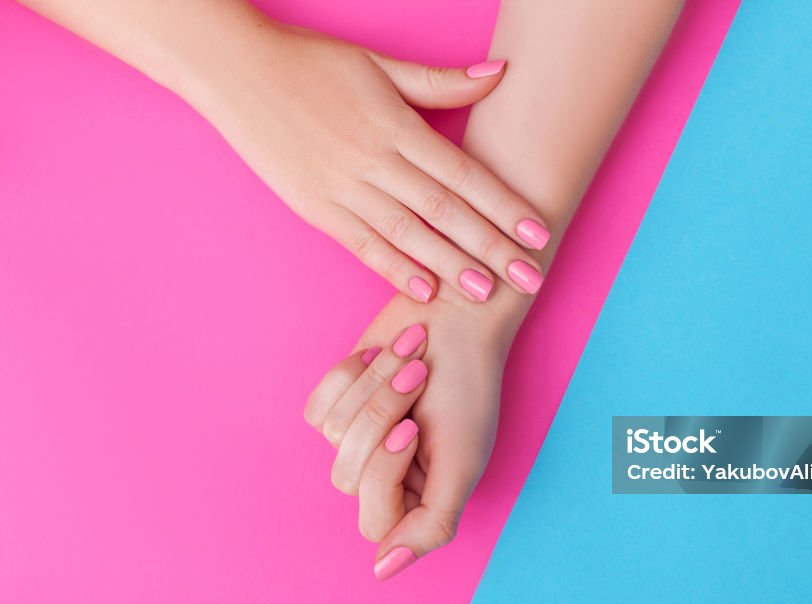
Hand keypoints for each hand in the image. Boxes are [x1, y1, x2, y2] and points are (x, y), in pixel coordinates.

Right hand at [193, 19, 549, 302]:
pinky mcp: (314, 208)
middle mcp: (373, 159)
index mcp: (395, 125)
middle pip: (443, 210)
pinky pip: (360, 243)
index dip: (503, 204)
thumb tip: (501, 72)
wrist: (233, 69)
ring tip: (485, 293)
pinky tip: (423, 289)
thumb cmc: (311, 62)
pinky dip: (391, 267)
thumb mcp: (379, 63)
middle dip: (490, 246)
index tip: (539, 232)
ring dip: (448, 264)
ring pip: (406, 233)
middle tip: (529, 277)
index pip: (462, 172)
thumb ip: (440, 81)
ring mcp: (341, 187)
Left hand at [304, 291, 519, 578]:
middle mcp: (388, 473)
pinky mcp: (341, 402)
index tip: (412, 431)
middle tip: (419, 378)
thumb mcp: (463, 461)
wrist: (458, 314)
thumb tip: (384, 570)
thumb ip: (432, 523)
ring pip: (333, 435)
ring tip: (410, 357)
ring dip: (374, 385)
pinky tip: (382, 354)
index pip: (376, 520)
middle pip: (347, 476)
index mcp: (422, 496)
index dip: (385, 473)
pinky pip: (317, 408)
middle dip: (381, 416)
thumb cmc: (468, 385)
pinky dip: (350, 374)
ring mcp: (361, 437)